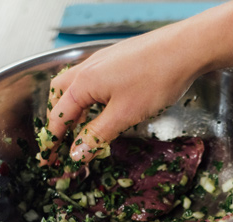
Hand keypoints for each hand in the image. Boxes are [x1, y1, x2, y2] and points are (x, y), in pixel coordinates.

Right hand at [42, 26, 201, 165]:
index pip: (57, 118)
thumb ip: (97, 135)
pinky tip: (102, 107)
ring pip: (75, 86)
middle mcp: (87, 69)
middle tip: (61, 144)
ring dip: (73, 109)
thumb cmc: (156, 78)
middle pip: (59, 97)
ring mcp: (101, 61)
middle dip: (57, 122)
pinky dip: (88, 98)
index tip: (48, 161)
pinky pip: (92, 80)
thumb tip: (76, 153)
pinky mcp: (116, 59)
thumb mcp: (124, 115)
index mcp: (82, 83)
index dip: (51, 142)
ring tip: (79, 129)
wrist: (185, 49)